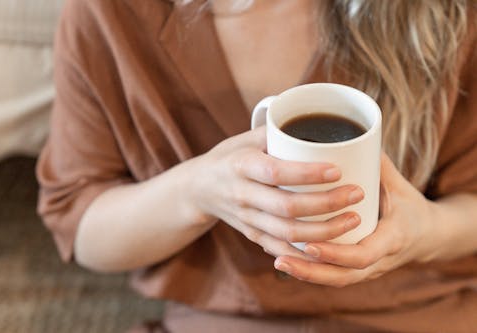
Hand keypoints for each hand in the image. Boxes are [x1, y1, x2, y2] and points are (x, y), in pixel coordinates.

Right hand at [189, 126, 364, 260]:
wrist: (199, 189)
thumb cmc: (230, 157)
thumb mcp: (245, 138)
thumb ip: (276, 132)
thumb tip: (315, 120)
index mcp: (240, 166)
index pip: (275, 172)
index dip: (307, 174)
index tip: (338, 169)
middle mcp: (242, 195)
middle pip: (287, 207)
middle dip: (326, 204)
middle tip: (357, 194)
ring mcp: (246, 219)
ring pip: (287, 233)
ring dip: (324, 231)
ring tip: (353, 219)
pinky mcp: (252, 235)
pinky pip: (280, 249)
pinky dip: (307, 253)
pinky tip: (333, 247)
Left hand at [274, 153, 436, 286]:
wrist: (428, 235)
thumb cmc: (408, 205)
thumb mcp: (397, 184)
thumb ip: (374, 163)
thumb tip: (349, 135)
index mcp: (392, 239)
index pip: (363, 255)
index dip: (335, 253)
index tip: (309, 243)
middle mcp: (380, 261)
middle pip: (343, 276)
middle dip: (311, 271)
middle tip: (281, 259)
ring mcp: (369, 270)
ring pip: (336, 280)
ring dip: (306, 274)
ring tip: (278, 262)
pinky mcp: (358, 271)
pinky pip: (334, 277)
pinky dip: (311, 272)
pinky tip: (286, 260)